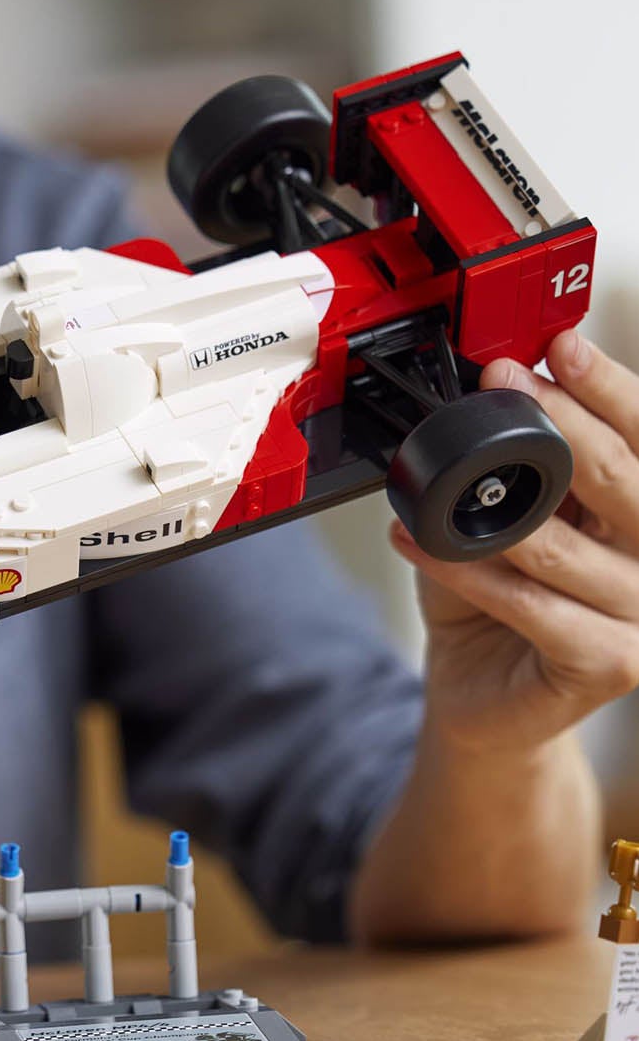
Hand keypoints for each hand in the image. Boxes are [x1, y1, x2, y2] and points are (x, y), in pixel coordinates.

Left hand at [389, 328, 638, 752]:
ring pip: (566, 547)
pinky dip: (469, 571)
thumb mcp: (510, 517)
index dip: (611, 391)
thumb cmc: (496, 599)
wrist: (483, 693)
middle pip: (626, 480)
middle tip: (506, 381)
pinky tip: (423, 545)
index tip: (563, 347)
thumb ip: (523, 467)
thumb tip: (499, 388)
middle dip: (563, 422)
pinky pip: (532, 606)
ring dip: (493, 508)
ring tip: (440, 476)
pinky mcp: (608, 664)